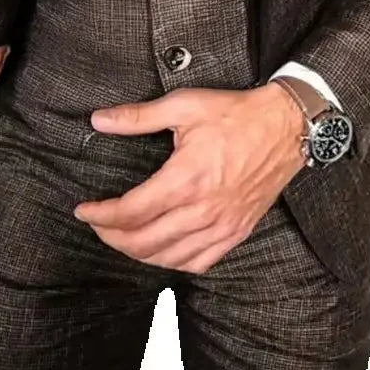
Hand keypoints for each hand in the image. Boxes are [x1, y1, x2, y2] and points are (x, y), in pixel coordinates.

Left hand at [72, 84, 306, 273]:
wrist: (286, 127)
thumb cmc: (236, 114)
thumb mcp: (184, 106)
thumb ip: (138, 117)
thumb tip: (99, 120)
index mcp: (185, 179)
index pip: (131, 211)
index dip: (100, 215)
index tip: (84, 210)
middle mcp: (202, 210)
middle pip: (143, 242)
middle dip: (112, 237)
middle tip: (98, 224)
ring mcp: (222, 226)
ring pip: (169, 258)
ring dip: (138, 253)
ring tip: (123, 237)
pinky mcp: (237, 232)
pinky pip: (199, 262)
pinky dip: (174, 263)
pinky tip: (162, 251)